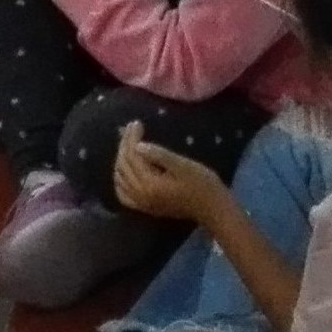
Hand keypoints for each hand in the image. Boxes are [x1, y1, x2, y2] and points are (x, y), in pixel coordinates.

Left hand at [112, 122, 229, 225]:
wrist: (211, 208)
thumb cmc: (202, 184)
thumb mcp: (184, 166)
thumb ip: (160, 155)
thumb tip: (138, 145)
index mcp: (149, 183)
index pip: (132, 156)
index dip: (132, 138)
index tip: (135, 122)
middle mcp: (139, 195)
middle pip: (123, 166)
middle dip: (124, 145)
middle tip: (129, 128)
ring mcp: (140, 203)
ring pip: (120, 178)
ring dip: (121, 159)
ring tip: (126, 142)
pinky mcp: (144, 208)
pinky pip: (123, 194)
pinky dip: (119, 180)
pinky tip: (122, 171)